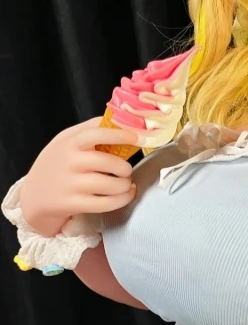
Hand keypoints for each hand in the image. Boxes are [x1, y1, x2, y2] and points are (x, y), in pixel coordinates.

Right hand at [19, 117, 139, 236]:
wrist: (33, 196)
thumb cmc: (55, 165)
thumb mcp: (64, 141)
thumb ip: (88, 129)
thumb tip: (117, 120)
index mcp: (69, 143)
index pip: (95, 134)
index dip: (119, 135)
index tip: (137, 138)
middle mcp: (70, 163)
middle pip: (107, 162)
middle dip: (124, 167)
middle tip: (126, 170)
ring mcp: (71, 185)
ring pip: (110, 185)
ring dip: (125, 185)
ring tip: (126, 183)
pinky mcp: (73, 204)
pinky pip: (106, 203)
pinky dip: (122, 199)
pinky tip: (125, 195)